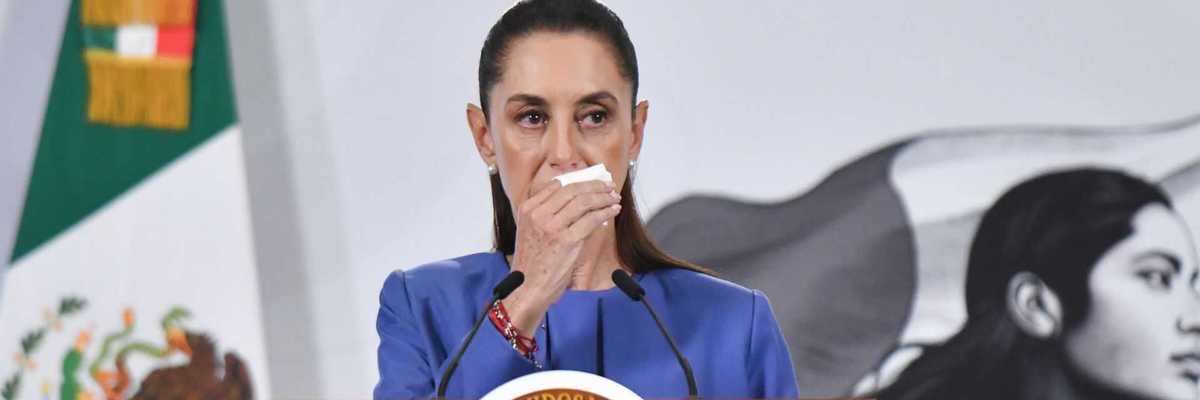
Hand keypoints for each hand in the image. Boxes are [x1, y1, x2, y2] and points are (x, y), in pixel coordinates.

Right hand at [503, 179, 621, 333]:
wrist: (528, 288)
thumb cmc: (532, 264)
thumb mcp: (530, 231)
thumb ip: (546, 214)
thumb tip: (577, 201)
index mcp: (528, 209)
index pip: (557, 185)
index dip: (578, 181)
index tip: (591, 182)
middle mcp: (538, 214)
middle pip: (572, 190)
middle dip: (594, 186)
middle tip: (607, 186)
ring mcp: (552, 227)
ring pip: (584, 202)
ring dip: (603, 197)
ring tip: (614, 197)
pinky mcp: (567, 240)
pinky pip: (591, 219)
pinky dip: (605, 212)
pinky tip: (613, 210)